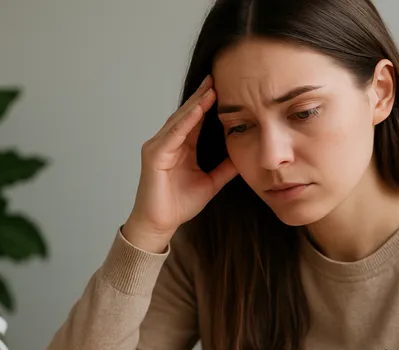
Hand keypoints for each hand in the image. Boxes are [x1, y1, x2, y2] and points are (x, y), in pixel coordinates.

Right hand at [123, 74, 237, 251]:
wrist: (160, 224)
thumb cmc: (179, 204)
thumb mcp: (211, 182)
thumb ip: (225, 168)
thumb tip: (244, 156)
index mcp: (181, 147)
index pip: (197, 120)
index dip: (209, 105)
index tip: (225, 89)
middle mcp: (168, 142)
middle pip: (187, 114)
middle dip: (202, 96)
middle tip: (217, 77)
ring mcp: (159, 147)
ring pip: (180, 120)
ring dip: (195, 104)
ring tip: (210, 88)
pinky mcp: (154, 155)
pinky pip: (173, 134)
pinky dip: (186, 121)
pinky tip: (197, 110)